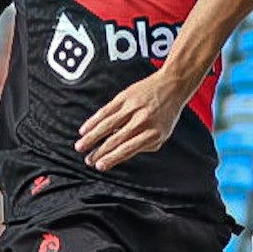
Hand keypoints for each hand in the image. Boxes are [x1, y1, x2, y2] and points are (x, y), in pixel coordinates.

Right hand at [74, 71, 189, 170]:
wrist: (172, 86)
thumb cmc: (166, 112)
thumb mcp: (162, 134)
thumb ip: (144, 146)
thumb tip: (122, 155)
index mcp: (153, 133)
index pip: (128, 149)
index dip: (112, 158)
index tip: (100, 166)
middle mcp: (142, 120)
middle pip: (115, 139)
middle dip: (99, 152)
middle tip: (88, 160)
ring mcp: (132, 108)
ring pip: (107, 125)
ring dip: (91, 137)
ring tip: (81, 147)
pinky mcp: (124, 97)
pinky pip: (105, 111)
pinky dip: (93, 121)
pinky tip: (85, 129)